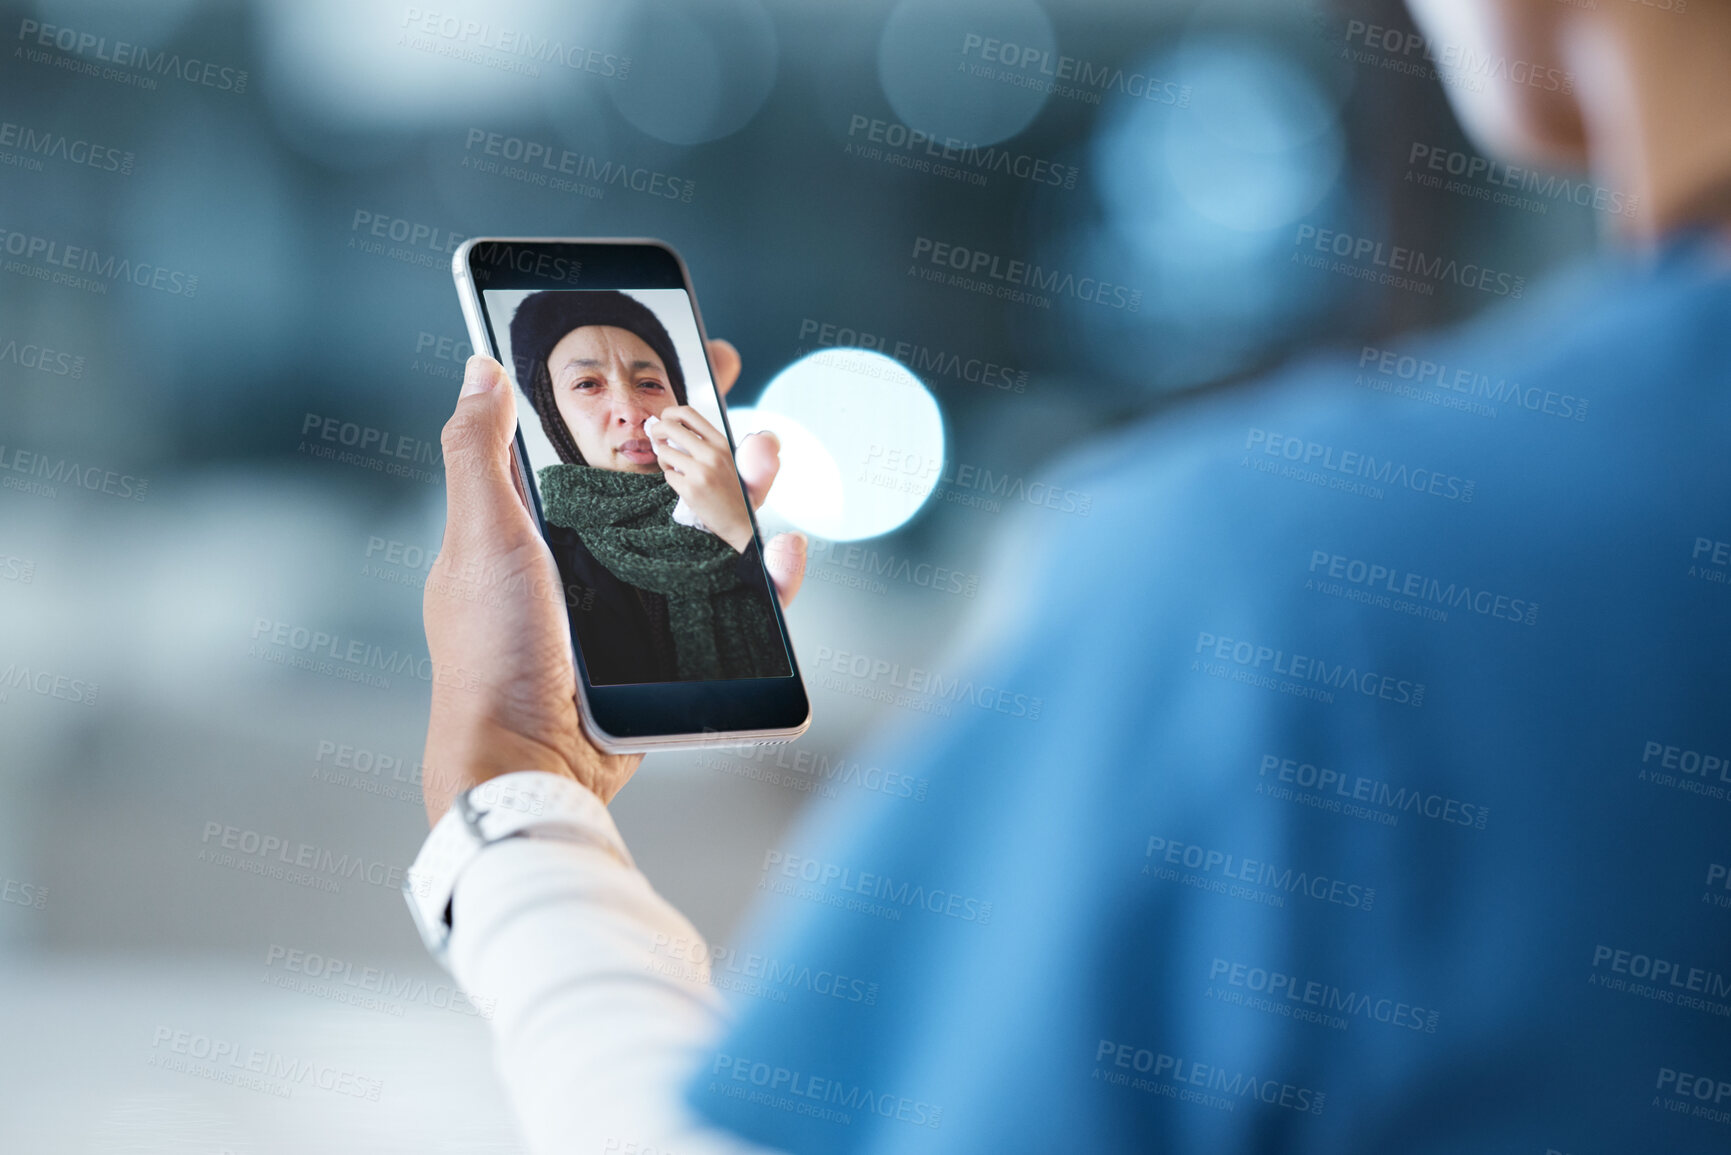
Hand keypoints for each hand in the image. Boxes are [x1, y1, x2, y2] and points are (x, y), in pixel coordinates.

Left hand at [420, 341, 807, 824]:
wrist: (532, 763)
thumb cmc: (493, 653)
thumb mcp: (481, 538)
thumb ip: (478, 453)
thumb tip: (478, 368)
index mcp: (538, 523)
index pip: (593, 438)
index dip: (630, 392)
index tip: (671, 349)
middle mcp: (589, 557)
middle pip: (659, 475)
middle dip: (700, 424)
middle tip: (730, 380)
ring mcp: (635, 603)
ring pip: (704, 529)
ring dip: (743, 485)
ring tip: (768, 452)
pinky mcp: (673, 648)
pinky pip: (732, 601)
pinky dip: (766, 574)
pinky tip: (783, 549)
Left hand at [648, 405, 758, 551]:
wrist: (741, 521)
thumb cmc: (733, 490)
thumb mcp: (729, 459)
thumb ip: (708, 443)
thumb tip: (675, 426)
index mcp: (722, 443)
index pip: (688, 413)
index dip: (669, 412)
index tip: (664, 419)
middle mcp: (712, 454)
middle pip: (670, 426)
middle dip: (656, 430)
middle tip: (656, 439)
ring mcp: (700, 472)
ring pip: (664, 452)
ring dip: (663, 459)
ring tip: (674, 467)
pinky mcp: (690, 490)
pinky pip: (668, 474)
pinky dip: (672, 478)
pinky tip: (683, 484)